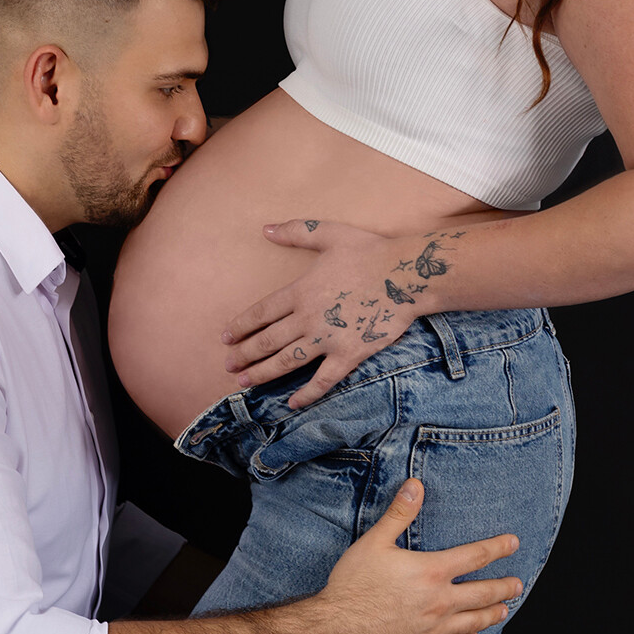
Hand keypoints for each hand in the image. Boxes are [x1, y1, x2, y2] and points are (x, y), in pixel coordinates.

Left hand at [222, 219, 466, 408]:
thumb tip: (265, 229)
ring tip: (244, 382)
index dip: (240, 326)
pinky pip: (323, 380)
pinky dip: (307, 394)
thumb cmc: (369, 252)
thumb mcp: (329, 233)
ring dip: (262, 374)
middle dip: (244, 354)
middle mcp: (308, 318)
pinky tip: (291, 404)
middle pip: (267, 341)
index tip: (226, 338)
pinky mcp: (349, 355)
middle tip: (228, 365)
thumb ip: (296, 231)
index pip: (260, 313)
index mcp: (300, 291)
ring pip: (286, 362)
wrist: (406, 275)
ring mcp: (327, 339)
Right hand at [317, 479, 519, 633]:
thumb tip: (416, 484)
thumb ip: (400, 513)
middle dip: (504, 587)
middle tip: (517, 584)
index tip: (513, 543)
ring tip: (503, 609)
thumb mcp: (374, 541)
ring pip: (475, 622)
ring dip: (492, 614)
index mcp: (431, 571)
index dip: (498, 547)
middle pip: (484, 593)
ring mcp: (434, 630)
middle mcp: (440, 602)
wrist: (335, 628)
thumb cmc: (352, 583)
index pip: (475, 556)